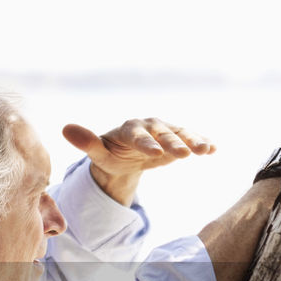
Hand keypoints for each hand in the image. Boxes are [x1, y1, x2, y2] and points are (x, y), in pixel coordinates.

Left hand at [62, 117, 215, 205]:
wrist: (127, 154)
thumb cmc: (110, 154)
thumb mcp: (98, 153)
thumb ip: (86, 142)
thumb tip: (65, 129)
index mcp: (129, 129)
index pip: (137, 135)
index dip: (146, 143)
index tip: (154, 152)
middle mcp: (150, 126)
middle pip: (163, 133)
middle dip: (174, 143)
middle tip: (185, 154)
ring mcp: (166, 131)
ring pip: (181, 134)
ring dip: (194, 141)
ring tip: (206, 150)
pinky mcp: (178, 138)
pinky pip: (192, 139)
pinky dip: (202, 142)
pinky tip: (214, 149)